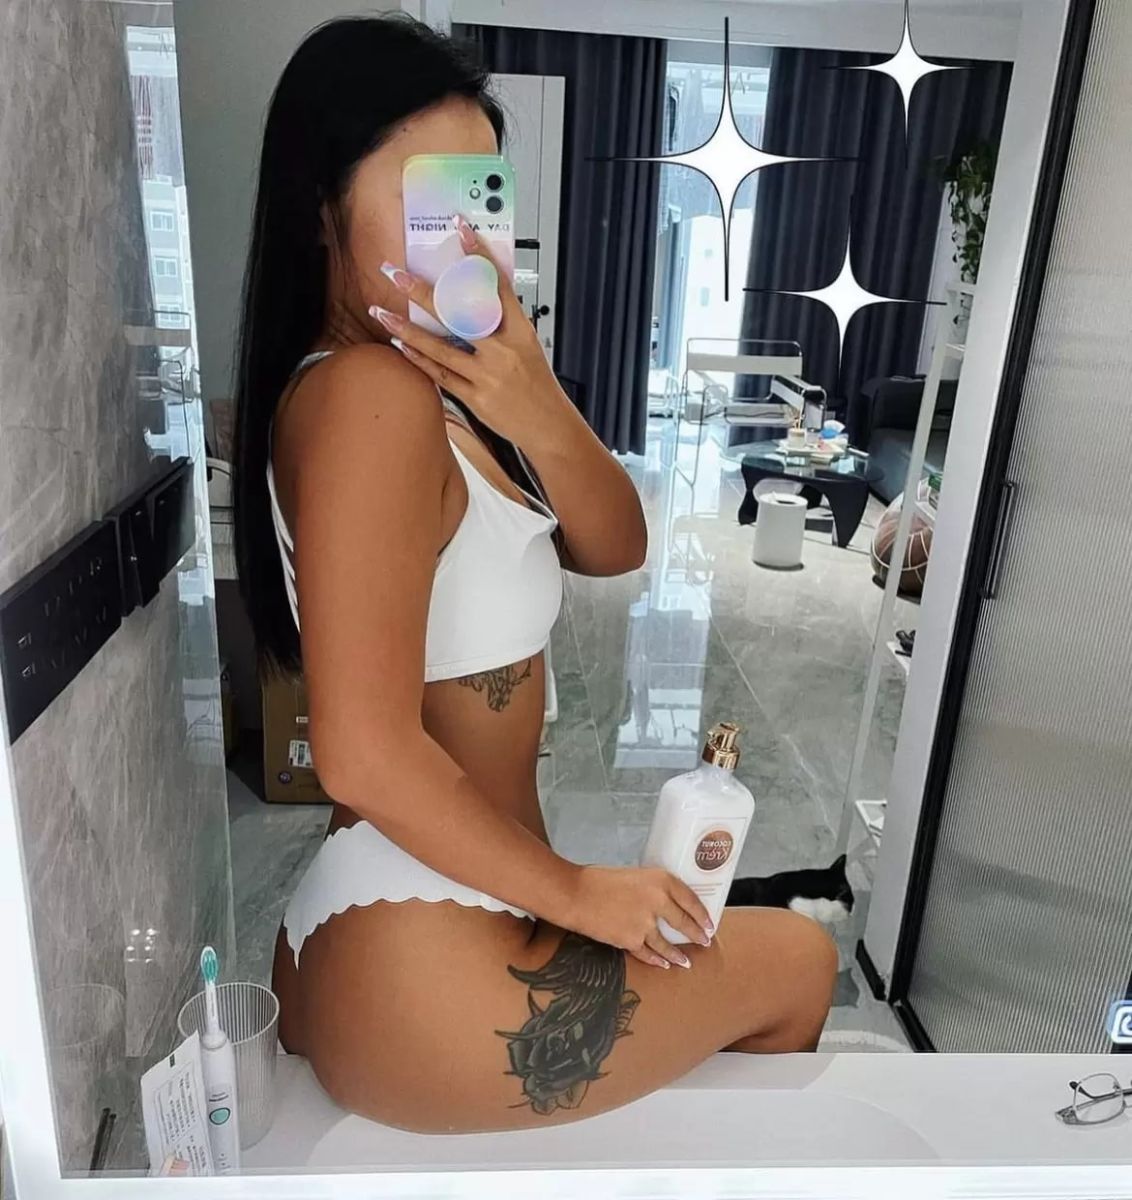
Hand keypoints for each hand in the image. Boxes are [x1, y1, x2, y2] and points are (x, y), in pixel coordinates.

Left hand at [368, 215, 566, 444]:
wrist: (549, 426)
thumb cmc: (536, 384)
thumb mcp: (527, 347)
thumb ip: (501, 324)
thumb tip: (472, 298)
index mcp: (521, 332)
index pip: (497, 285)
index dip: (479, 255)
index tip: (461, 228)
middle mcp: (504, 351)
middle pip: (458, 314)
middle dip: (422, 292)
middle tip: (395, 273)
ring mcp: (488, 375)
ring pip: (440, 347)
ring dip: (406, 329)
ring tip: (381, 312)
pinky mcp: (477, 398)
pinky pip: (441, 375)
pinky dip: (419, 359)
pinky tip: (401, 346)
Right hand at [565, 865, 713, 969]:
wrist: (575, 894)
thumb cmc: (600, 880)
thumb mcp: (634, 876)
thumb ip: (652, 890)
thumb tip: (664, 906)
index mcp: (660, 879)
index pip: (690, 899)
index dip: (702, 914)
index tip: (710, 923)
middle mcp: (658, 901)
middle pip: (684, 922)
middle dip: (696, 934)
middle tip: (704, 941)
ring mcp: (645, 924)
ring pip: (668, 944)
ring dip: (678, 954)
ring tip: (686, 961)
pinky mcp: (631, 941)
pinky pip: (648, 953)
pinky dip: (656, 960)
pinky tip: (663, 964)